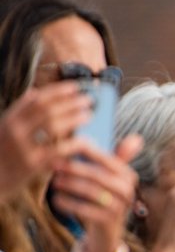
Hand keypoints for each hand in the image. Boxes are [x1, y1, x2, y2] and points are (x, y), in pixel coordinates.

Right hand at [0, 82, 93, 196]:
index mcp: (10, 118)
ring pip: (53, 126)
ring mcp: (23, 146)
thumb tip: (35, 92)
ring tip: (89, 115)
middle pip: (47, 109)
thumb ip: (20, 111)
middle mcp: (14, 129)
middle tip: (88, 100)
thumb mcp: (5, 128)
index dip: (58, 91)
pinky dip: (75, 144)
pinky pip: (58, 150)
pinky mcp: (32, 164)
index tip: (75, 87)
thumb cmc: (2, 152)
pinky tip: (87, 141)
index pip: (36, 99)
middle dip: (70, 103)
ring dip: (74, 118)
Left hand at [50, 135, 140, 251]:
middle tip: (53, 164)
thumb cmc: (104, 197)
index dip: (85, 151)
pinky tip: (57, 200)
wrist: (107, 230)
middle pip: (97, 175)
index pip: (106, 158)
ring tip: (54, 182)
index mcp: (128, 175)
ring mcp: (120, 207)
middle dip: (73, 168)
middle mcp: (128, 191)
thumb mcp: (110, 177)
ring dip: (69, 185)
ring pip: (90, 191)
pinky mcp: (108, 221)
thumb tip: (134, 137)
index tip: (64, 145)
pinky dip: (68, 204)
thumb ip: (116, 157)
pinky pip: (84, 209)